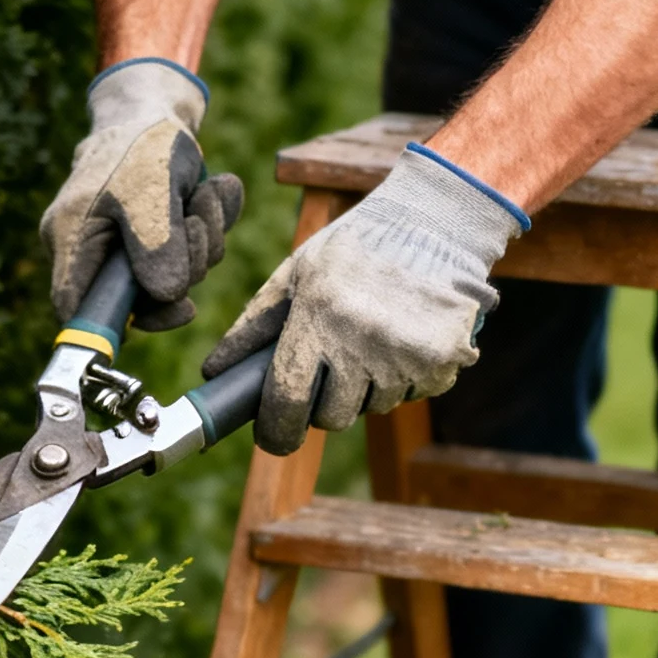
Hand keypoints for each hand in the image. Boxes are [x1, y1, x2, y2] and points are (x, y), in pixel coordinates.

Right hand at [41, 58, 244, 330]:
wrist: (154, 111)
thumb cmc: (142, 143)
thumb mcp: (151, 190)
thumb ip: (156, 246)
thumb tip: (167, 297)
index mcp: (70, 238)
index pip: (76, 307)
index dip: (119, 323)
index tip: (178, 309)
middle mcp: (90, 249)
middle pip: (139, 299)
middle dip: (185, 266)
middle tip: (198, 222)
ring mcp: (120, 248)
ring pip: (171, 278)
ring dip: (203, 242)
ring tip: (204, 195)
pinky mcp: (151, 241)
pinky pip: (185, 258)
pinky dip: (206, 230)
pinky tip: (213, 192)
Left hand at [201, 145, 526, 454]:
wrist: (437, 221)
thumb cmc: (356, 246)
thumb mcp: (297, 272)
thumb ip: (254, 325)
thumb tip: (214, 372)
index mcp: (319, 316)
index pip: (287, 399)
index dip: (276, 429)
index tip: (273, 435)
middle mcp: (363, 341)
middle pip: (331, 416)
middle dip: (324, 403)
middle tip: (330, 369)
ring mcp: (407, 355)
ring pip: (373, 407)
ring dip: (366, 388)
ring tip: (373, 339)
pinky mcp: (444, 362)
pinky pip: (412, 395)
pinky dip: (405, 378)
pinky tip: (404, 338)